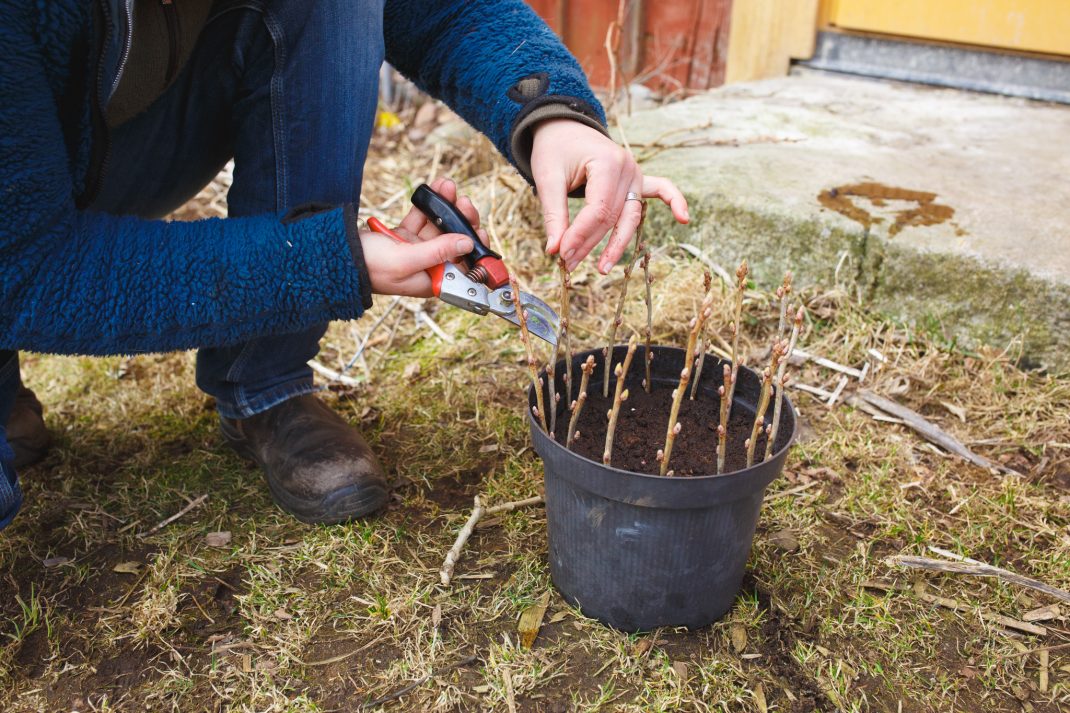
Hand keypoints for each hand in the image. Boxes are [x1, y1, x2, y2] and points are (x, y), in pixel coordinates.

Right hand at [359, 177, 485, 296]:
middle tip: (464, 203)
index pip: (463, 268)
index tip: (479, 232)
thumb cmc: (368, 267)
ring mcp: (415, 250)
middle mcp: (427, 266)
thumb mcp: (406, 261)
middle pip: (454, 243)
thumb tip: (467, 243)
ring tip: (448, 187)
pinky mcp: (404, 236)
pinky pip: (422, 218)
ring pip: (440, 226)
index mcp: (431, 281)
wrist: (335, 256)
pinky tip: (436, 189)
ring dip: (446, 206)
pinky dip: (429, 205)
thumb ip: (437, 252)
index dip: (475, 250)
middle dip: (462, 221)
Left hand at [530, 118, 688, 273]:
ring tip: (603, 268)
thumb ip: (554, 215)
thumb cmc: (554, 150)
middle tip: (567, 264)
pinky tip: (683, 218)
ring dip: (617, 244)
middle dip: (590, 244)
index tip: (560, 253)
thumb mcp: (547, 179)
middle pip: (613, 218)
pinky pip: (661, 189)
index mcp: (607, 163)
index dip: (580, 236)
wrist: (563, 126)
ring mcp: (636, 173)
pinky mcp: (637, 179)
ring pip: (630, 217)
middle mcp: (628, 168)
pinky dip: (673, 201)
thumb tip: (554, 250)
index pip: (598, 211)